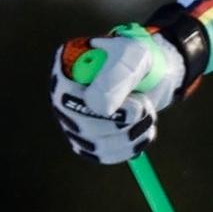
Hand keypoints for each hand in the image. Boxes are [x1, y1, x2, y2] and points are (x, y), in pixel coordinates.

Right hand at [52, 24, 183, 163]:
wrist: (149, 71)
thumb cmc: (139, 59)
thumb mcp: (135, 56)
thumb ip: (119, 75)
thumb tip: (98, 107)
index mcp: (66, 70)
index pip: (69, 101)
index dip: (106, 108)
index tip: (137, 102)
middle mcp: (63, 97)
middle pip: (84, 128)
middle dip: (125, 123)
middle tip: (146, 106)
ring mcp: (73, 121)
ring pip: (97, 146)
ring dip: (132, 137)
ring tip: (148, 116)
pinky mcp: (88, 140)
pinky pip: (104, 155)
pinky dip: (130, 149)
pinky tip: (142, 132)